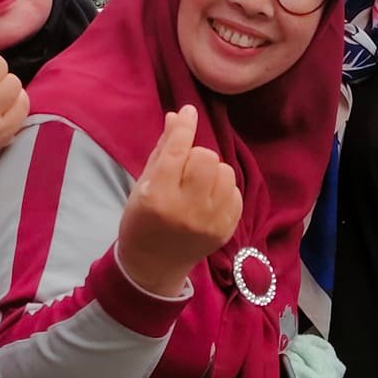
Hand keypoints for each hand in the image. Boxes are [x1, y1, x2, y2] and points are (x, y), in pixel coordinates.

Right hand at [116, 106, 242, 296]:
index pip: (177, 150)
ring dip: (213, 172)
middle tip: (186, 168)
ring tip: (199, 184)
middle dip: (197, 155)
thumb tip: (178, 116)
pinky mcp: (225, 230)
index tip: (189, 111)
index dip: (185, 127)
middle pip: (207, 158)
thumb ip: (163, 149)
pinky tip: (209, 199)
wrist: (153, 265)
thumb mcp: (143, 184)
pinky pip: (236, 193)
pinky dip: (224, 190)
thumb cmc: (142, 219)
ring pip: (225, 173)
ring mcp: (209, 222)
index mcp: (158, 196)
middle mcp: (185, 209)